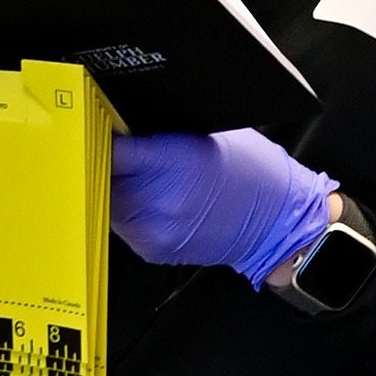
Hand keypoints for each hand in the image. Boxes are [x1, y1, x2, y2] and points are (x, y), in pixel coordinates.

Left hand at [107, 124, 330, 284]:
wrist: (277, 223)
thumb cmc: (252, 174)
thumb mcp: (206, 134)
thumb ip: (159, 134)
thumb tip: (121, 127)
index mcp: (174, 159)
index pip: (110, 146)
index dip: (100, 133)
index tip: (98, 126)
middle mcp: (160, 197)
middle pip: (101, 175)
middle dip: (101, 159)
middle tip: (108, 147)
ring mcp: (154, 228)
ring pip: (106, 200)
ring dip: (111, 185)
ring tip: (130, 174)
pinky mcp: (153, 248)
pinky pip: (119, 223)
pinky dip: (124, 208)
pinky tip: (144, 198)